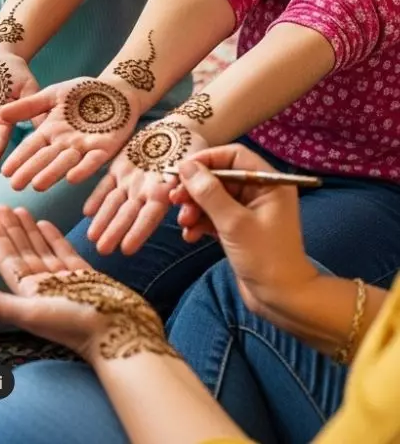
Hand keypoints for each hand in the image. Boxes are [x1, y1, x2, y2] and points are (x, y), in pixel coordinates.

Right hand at [0, 78, 139, 189]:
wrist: (116, 90)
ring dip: (52, 174)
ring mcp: (84, 147)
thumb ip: (29, 106)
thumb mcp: (52, 94)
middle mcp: (65, 143)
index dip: (19, 158)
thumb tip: (0, 113)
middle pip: (45, 158)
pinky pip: (93, 160)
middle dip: (30, 171)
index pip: (31, 147)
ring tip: (37, 185)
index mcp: (51, 131)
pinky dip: (84, 169)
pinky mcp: (106, 148)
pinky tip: (73, 178)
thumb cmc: (83, 92)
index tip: (5, 171)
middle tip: (15, 186)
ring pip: (66, 162)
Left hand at [0, 205, 160, 362]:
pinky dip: (54, 238)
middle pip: (23, 252)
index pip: (8, 261)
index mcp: (30, 294)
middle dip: (11, 230)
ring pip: (42, 250)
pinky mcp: (86, 278)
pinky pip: (64, 252)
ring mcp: (66, 282)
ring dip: (29, 231)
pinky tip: (45, 223)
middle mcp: (45, 287)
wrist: (123, 333)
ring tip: (19, 209)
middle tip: (0, 205)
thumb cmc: (78, 326)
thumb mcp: (34, 313)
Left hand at [83, 117, 209, 255]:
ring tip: (91, 238)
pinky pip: (106, 184)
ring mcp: (131, 180)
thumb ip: (184, 181)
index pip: (149, 216)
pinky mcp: (120, 168)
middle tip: (100, 250)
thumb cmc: (191, 147)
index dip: (138, 232)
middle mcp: (145, 190)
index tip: (126, 250)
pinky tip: (86, 212)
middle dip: (114, 231)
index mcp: (165, 191)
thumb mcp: (192, 163)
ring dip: (103, 220)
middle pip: (128, 214)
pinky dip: (97, 197)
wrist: (179, 130)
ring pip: (114, 203)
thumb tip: (178, 195)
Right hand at [168, 144, 316, 315]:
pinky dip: (201, 222)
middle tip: (174, 199)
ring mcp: (249, 211)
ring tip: (184, 223)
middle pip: (220, 177)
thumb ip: (208, 193)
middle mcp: (260, 192)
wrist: (282, 300)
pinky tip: (190, 235)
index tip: (183, 171)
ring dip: (195, 208)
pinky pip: (214, 215)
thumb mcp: (233, 223)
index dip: (207, 160)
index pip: (234, 155)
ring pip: (213, 197)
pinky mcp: (239, 228)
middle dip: (196, 189)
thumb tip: (186, 167)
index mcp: (269, 183)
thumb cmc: (265, 258)